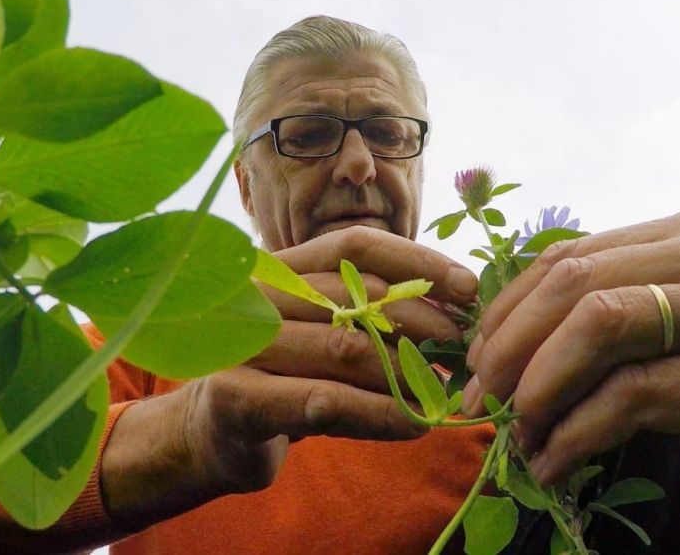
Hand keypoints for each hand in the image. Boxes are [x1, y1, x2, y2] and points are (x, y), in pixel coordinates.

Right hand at [103, 226, 478, 527]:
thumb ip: (370, 308)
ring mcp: (241, 345)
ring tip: (447, 389)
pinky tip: (414, 424)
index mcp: (280, 266)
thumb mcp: (323, 328)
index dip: (416, 260)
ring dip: (408, 373)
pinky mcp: (237, 398)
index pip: (354, 246)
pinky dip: (378, 413)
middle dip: (423, 323)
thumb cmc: (285, 375)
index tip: (468, 287)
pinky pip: (324, 401)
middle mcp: (256, 295)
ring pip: (345, 350)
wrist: (210, 432)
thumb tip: (458, 297)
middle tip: (465, 348)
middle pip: (356, 297)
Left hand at [462, 211, 679, 509]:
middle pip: (575, 283)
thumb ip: (603, 310)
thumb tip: (495, 343)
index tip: (475, 359)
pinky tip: (556, 459)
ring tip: (515, 430)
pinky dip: (579, 431)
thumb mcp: (673, 319)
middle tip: (481, 398)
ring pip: (601, 326)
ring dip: (540, 385)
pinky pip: (638, 396)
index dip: (507, 309)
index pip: (566, 255)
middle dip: (510, 345)